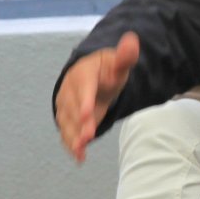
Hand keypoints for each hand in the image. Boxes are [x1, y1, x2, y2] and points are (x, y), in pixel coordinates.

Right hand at [53, 32, 139, 162]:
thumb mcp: (117, 64)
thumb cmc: (106, 71)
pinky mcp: (66, 119)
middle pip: (75, 108)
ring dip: (73, 137)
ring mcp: (66, 106)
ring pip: (68, 123)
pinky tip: (79, 157)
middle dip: (81, 123)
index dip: (85, 100)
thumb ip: (125, 56)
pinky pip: (67, 132)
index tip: (89, 113)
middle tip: (88, 137)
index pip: (84, 87)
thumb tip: (133, 40)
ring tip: (81, 150)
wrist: (89, 76)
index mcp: (83, 74)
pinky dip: (71, 145)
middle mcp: (70, 90)